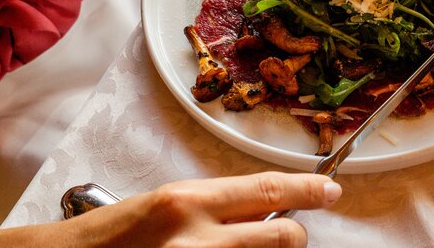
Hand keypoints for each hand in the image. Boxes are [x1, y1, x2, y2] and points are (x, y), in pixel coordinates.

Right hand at [0, 172, 341, 246]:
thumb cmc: (103, 241)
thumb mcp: (162, 208)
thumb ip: (213, 210)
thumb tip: (262, 212)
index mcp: (186, 203)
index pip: (267, 192)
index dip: (307, 193)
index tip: (329, 192)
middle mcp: (196, 240)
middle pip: (283, 237)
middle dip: (293, 236)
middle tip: (287, 235)